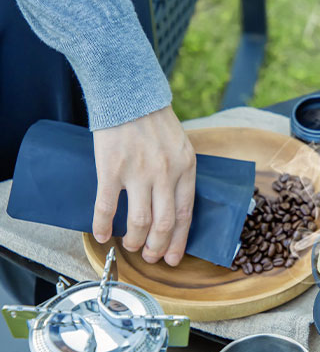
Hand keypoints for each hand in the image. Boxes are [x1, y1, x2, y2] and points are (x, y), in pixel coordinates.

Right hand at [92, 106, 195, 266]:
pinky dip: (103, 225)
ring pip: (139, 220)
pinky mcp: (111, 168)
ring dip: (134, 240)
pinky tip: (101, 235)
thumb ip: (179, 172)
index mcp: (186, 169)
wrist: (128, 93)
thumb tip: (172, 204)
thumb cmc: (153, 120)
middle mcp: (165, 173)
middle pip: (164, 223)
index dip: (179, 241)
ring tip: (130, 246)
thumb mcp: (180, 146)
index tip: (173, 258)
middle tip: (150, 257)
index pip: (186, 214)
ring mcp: (138, 172)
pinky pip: (107, 206)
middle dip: (157, 246)